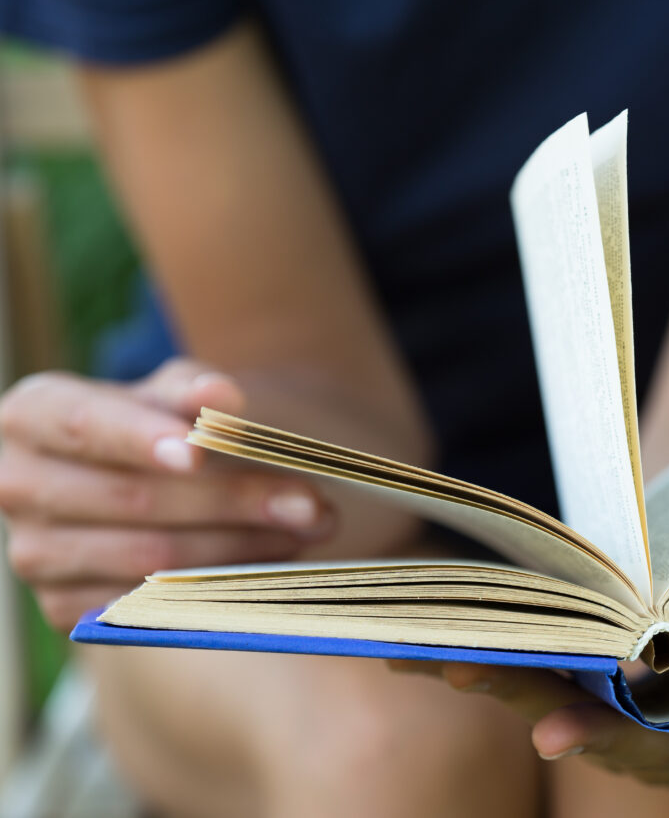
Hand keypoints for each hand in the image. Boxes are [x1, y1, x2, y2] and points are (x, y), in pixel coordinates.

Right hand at [0, 358, 333, 630]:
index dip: (142, 438)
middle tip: (311, 502)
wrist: (135, 481)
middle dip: (233, 500)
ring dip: (241, 546)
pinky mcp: (65, 606)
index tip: (200, 451)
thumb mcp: (169, 395)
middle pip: (134, 499)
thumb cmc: (156, 425)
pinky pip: (150, 605)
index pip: (87, 425)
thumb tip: (221, 396)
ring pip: (150, 559)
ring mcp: (36, 554)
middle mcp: (17, 484)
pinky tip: (271, 565)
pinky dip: (219, 587)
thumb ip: (190, 390)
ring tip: (309, 528)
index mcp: (32, 415)